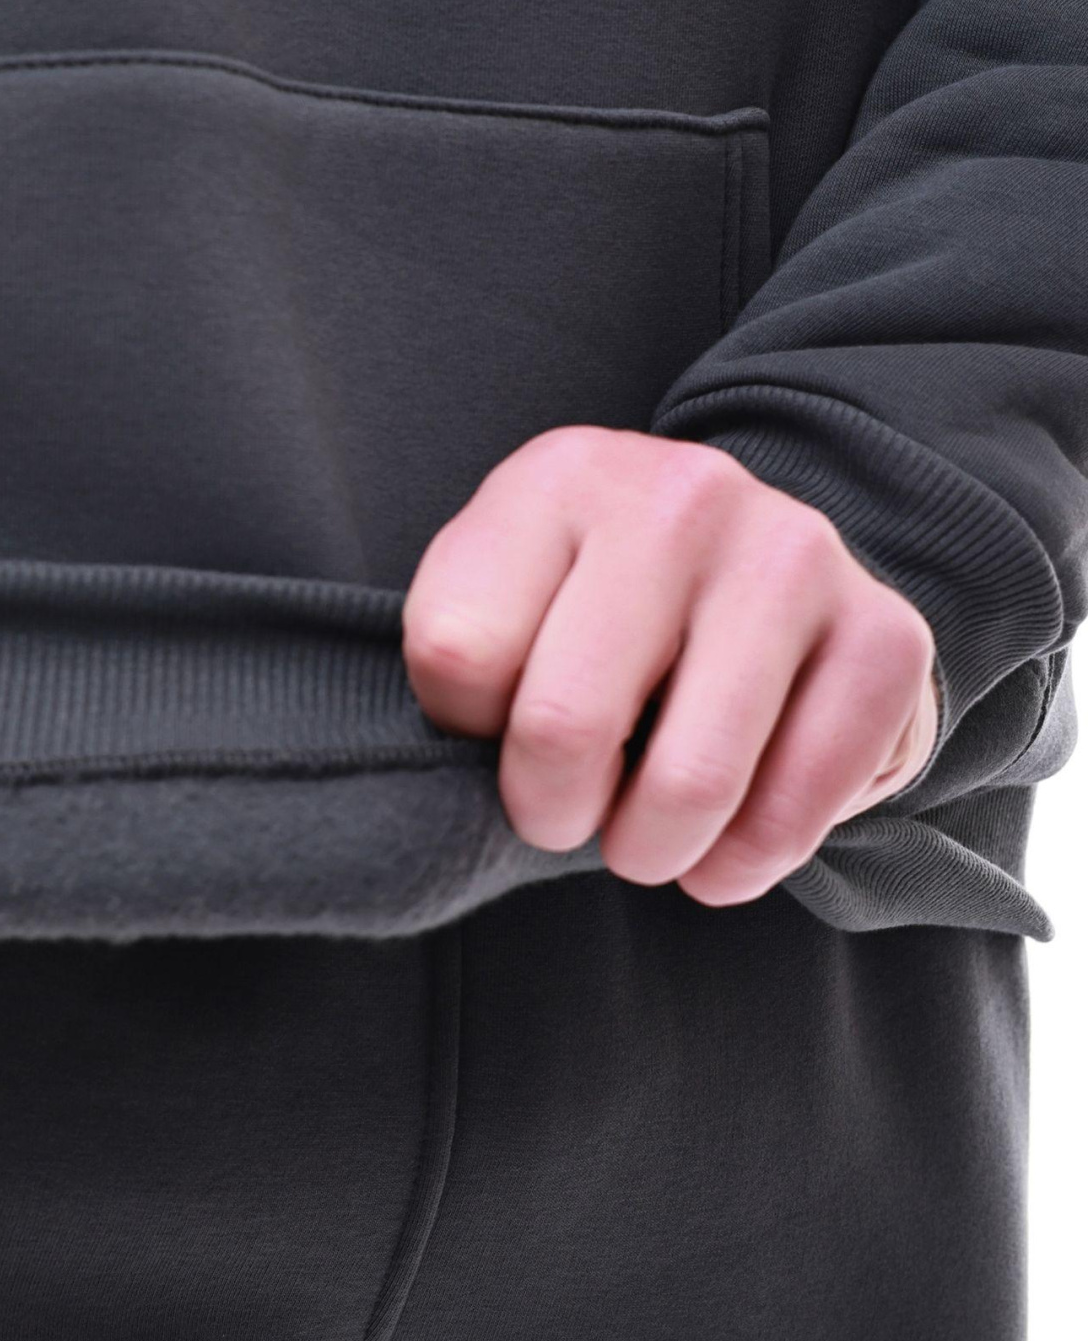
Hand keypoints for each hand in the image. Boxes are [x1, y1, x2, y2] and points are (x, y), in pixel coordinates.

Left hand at [401, 427, 938, 904]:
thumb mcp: (501, 597)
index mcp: (560, 477)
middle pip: (563, 727)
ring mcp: (793, 558)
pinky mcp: (886, 636)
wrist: (758, 572)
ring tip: (645, 837)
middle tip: (567, 815)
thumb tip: (477, 763)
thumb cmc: (593, 608)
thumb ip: (460, 663)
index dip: (463, 730)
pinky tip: (724, 842)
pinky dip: (742, 863)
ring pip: (688, 786)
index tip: (497, 726)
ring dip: (650, 851)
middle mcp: (682, 497)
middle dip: (551, 814)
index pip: (455, 655)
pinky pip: (793, 814)